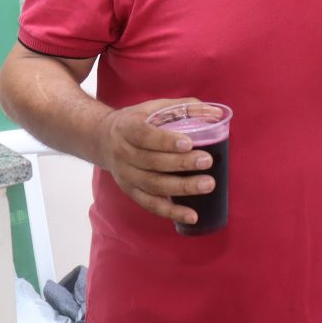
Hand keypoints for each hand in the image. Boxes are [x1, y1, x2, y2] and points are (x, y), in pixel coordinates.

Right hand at [94, 97, 216, 226]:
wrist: (103, 139)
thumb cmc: (138, 121)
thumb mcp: (155, 107)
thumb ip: (185, 108)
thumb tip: (218, 114)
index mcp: (127, 128)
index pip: (144, 136)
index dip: (166, 141)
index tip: (189, 142)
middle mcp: (122, 153)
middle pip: (152, 162)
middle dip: (181, 163)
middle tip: (207, 161)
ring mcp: (126, 175)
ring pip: (153, 185)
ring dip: (182, 187)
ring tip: (207, 185)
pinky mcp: (131, 192)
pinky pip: (151, 205)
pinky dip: (171, 212)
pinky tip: (192, 215)